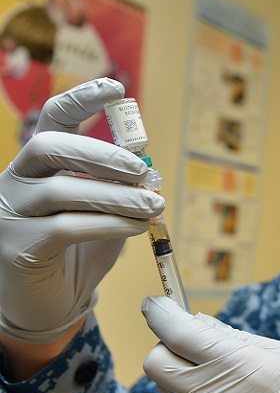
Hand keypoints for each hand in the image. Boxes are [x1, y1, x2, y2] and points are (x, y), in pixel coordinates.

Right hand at [0, 78, 163, 342]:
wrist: (49, 304)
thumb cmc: (79, 250)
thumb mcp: (106, 211)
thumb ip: (122, 187)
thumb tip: (149, 167)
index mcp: (38, 164)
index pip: (53, 118)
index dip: (82, 99)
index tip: (117, 89)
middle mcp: (16, 181)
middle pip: (50, 146)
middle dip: (101, 152)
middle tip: (141, 168)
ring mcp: (10, 214)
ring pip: (63, 190)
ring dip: (117, 195)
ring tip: (152, 204)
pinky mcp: (17, 247)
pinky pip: (66, 228)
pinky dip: (109, 224)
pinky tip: (136, 227)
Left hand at [142, 296, 279, 392]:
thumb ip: (237, 339)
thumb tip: (198, 322)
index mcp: (244, 369)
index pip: (178, 336)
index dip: (162, 313)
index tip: (158, 302)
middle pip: (158, 364)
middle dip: (166, 343)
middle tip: (190, 333)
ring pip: (168, 387)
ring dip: (180, 367)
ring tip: (216, 361)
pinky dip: (194, 388)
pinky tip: (224, 384)